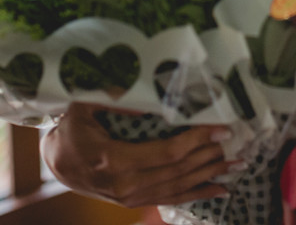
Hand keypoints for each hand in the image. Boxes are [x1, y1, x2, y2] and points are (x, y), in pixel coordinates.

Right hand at [42, 103, 235, 206]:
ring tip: (237, 165)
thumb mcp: (85, 107)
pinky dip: (197, 195)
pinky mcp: (134, 202)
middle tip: (236, 143)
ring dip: (210, 176)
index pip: (167, 152)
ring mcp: (130, 197)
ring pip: (178, 187)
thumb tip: (150, 93)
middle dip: (210, 156)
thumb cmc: (73, 130)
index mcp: (115, 159)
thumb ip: (114, 98)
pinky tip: (219, 191)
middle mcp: (125, 184)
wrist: (57, 163)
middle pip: (178, 171)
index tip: (220, 128)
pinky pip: (171, 199)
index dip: (197, 140)